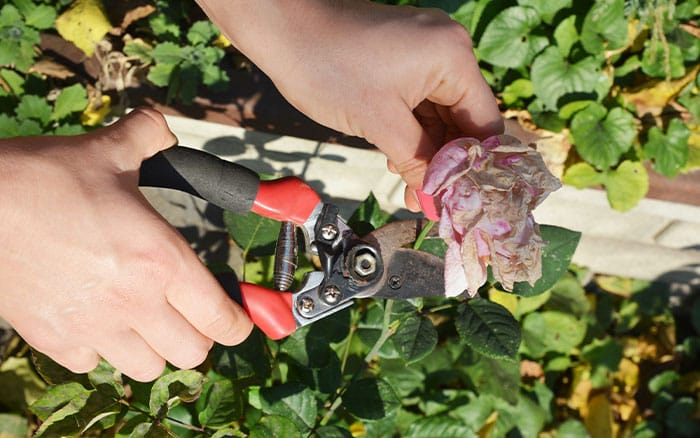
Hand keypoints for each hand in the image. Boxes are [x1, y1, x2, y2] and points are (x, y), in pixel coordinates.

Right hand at [0, 108, 251, 380]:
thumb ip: (149, 136)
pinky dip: (101, 350)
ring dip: (155, 348)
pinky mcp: (54, 339)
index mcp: (161, 259)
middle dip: (199, 336)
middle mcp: (134, 301)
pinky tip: (95, 319)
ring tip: (145, 320)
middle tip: (190, 314)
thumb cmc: (44, 177)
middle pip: (193, 353)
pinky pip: (94, 364)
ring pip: (148, 368)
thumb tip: (163, 127)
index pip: (221, 319)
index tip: (238, 319)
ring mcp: (93, 327)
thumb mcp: (109, 150)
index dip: (239, 324)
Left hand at [198, 0, 502, 210]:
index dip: (475, 167)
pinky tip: (401, 163)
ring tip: (415, 192)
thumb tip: (438, 202)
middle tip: (435, 203)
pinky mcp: (401, 59)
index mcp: (453, 57)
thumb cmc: (327, 68)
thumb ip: (419, 163)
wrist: (280, 30)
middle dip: (446, 163)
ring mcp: (423, 52)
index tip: (464, 201)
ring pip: (438, 115)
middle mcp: (447, 49)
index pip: (484, 122)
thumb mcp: (380, 124)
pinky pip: (418, 103)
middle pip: (463, 119)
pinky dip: (411, 133)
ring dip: (427, 153)